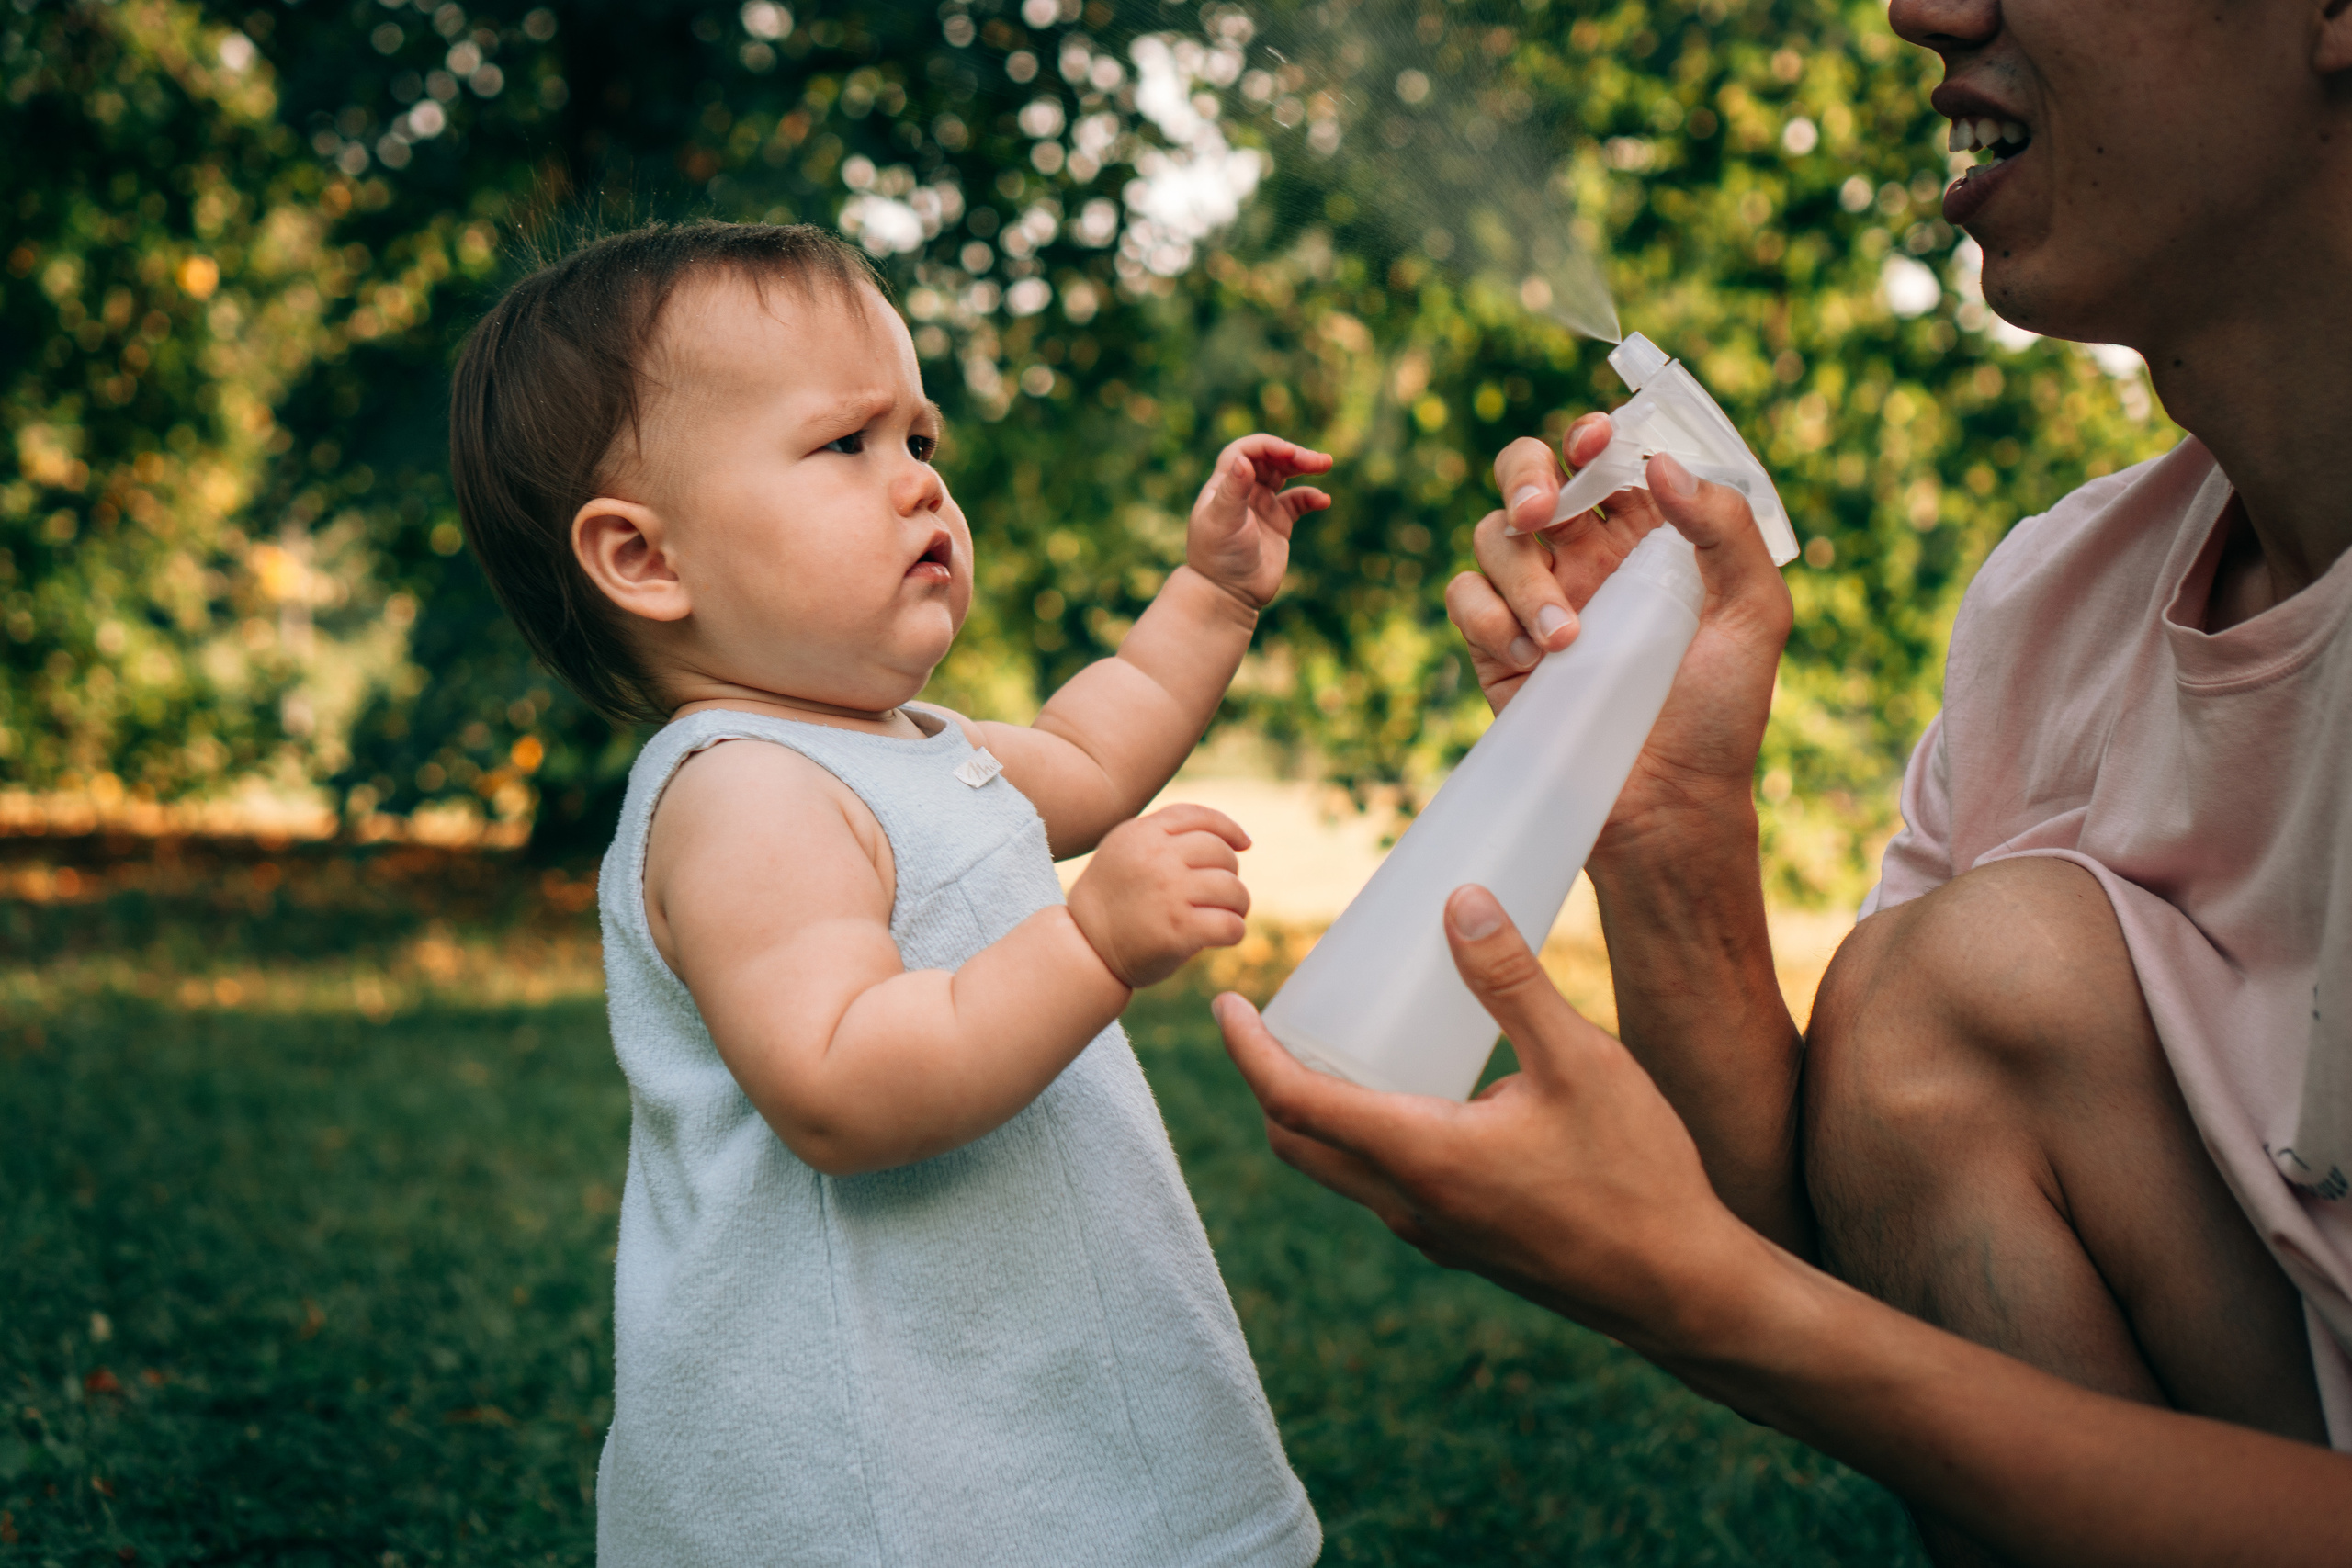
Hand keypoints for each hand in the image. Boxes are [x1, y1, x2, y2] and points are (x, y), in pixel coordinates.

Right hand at [1067, 804, 1252, 988]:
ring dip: (1237, 905)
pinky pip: (1230, 925)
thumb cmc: (1112, 901)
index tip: (1244, 844)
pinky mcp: (1178, 930)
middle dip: (1230, 874)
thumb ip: (1162, 835)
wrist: (1084, 947)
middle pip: (1222, 854)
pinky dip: (1233, 932)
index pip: (1200, 817)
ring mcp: (1168, 893)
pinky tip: (1222, 936)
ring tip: (1225, 915)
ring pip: (1233, 889)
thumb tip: (1228, 837)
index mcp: (1142, 834)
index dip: (1229, 829)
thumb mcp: (1124, 851)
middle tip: (1220, 896)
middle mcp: (1156, 858)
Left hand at [1186, 434, 1333, 610]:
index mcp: (1223, 485)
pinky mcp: (1278, 524)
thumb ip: (1233, 490)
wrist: (1228, 595)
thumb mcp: (1224, 522)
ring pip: (1285, 476)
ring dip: (1305, 466)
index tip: (1289, 453)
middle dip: (1293, 455)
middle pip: (1269, 460)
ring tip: (1325, 463)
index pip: (1245, 452)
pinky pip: (1298, 502)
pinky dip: (1311, 497)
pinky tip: (1323, 500)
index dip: (1268, 447)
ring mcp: (1260, 507)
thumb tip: (1243, 460)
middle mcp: (1242, 491)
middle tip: (1316, 460)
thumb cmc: (1219, 558)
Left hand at [1214, 881, 1763, 1357]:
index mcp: (1420, 1156)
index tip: (1224, 1003)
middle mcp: (1409, 1204)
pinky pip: (1384, 1189)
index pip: (1294, 1102)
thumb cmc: (1637, 1175)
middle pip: (1299, 1143)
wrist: (1682, 1289)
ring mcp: (1434, 1233)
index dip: (1247, 1050)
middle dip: (1267, 1081)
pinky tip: (1411, 1099)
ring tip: (1332, 1048)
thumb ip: (1512, 980)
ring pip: (1340, 1172)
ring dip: (1316, 1115)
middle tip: (1268, 1020)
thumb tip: (1460, 901)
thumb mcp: (1579, 1060)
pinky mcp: (1464, 1244)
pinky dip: (1363, 1140)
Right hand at [1445, 417, 1792, 854]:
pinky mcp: (1497, 648)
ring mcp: (1536, 601)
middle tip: (1540, 511)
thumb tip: (1660, 466)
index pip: (1607, 461)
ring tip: (1565, 640)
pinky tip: (1531, 660)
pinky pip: (1465, 596)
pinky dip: (1488, 617)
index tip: (1596, 442)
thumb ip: (1724, 530)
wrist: (1667, 806)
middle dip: (1523, 475)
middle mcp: (1586, 560)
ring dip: (1521, 575)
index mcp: (1647, 538)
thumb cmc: (1721, 715)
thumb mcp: (1756, 614)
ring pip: (1493, 536)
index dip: (1592, 437)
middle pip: (1528, 475)